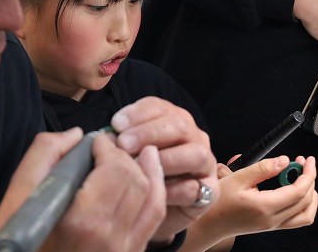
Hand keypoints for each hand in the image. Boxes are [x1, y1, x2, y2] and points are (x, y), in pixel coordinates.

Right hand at [0, 127, 166, 251]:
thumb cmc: (18, 240)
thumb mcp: (18, 194)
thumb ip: (45, 153)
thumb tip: (76, 135)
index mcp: (83, 220)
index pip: (115, 169)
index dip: (107, 147)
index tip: (95, 141)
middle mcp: (110, 237)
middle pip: (135, 180)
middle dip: (124, 156)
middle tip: (108, 147)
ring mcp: (123, 250)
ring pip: (151, 198)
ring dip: (146, 170)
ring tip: (139, 152)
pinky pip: (153, 219)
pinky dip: (156, 192)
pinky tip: (149, 177)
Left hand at [110, 96, 219, 242]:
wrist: (148, 209)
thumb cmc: (136, 174)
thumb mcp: (126, 153)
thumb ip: (121, 140)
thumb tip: (107, 136)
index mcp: (170, 119)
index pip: (157, 107)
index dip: (137, 114)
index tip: (116, 124)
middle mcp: (192, 136)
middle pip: (178, 125)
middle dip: (149, 133)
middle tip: (124, 144)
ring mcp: (205, 162)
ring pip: (195, 153)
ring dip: (166, 159)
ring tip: (140, 167)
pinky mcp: (209, 191)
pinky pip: (195, 187)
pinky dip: (173, 189)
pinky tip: (152, 190)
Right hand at [184, 155, 316, 251]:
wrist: (209, 222)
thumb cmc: (218, 202)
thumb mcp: (236, 178)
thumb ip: (262, 168)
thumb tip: (283, 161)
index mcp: (265, 206)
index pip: (298, 191)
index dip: (307, 174)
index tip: (306, 161)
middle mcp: (272, 219)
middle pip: (306, 201)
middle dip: (310, 180)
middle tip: (302, 164)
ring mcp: (273, 225)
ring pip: (306, 215)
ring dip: (311, 196)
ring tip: (303, 179)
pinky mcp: (271, 226)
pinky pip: (298, 220)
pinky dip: (304, 206)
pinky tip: (295, 193)